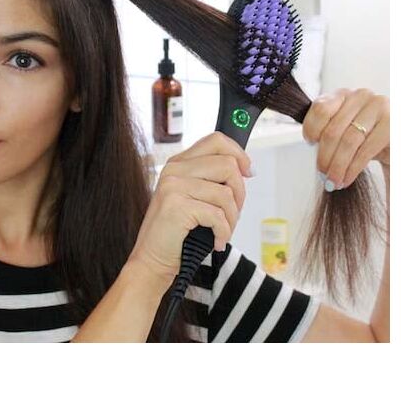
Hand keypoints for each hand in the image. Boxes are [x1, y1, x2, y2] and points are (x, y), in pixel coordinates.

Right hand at [128, 132, 252, 282]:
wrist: (152, 259)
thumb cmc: (177, 233)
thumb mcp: (193, 198)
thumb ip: (211, 179)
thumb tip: (246, 170)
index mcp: (178, 163)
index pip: (216, 140)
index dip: (239, 154)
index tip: (248, 172)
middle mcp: (174, 170)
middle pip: (228, 165)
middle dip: (240, 193)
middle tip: (233, 213)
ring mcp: (173, 187)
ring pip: (226, 193)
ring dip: (232, 218)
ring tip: (222, 231)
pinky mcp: (177, 206)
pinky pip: (218, 215)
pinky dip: (223, 233)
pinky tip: (216, 242)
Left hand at [302, 88, 389, 189]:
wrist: (395, 143)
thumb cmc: (365, 136)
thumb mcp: (343, 129)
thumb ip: (326, 130)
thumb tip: (310, 146)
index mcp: (343, 95)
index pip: (320, 109)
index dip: (311, 129)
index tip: (310, 144)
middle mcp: (361, 96)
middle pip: (333, 130)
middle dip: (325, 157)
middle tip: (322, 175)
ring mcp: (379, 107)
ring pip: (348, 142)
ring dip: (338, 166)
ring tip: (333, 181)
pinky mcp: (392, 123)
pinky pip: (365, 150)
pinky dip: (352, 169)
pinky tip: (346, 179)